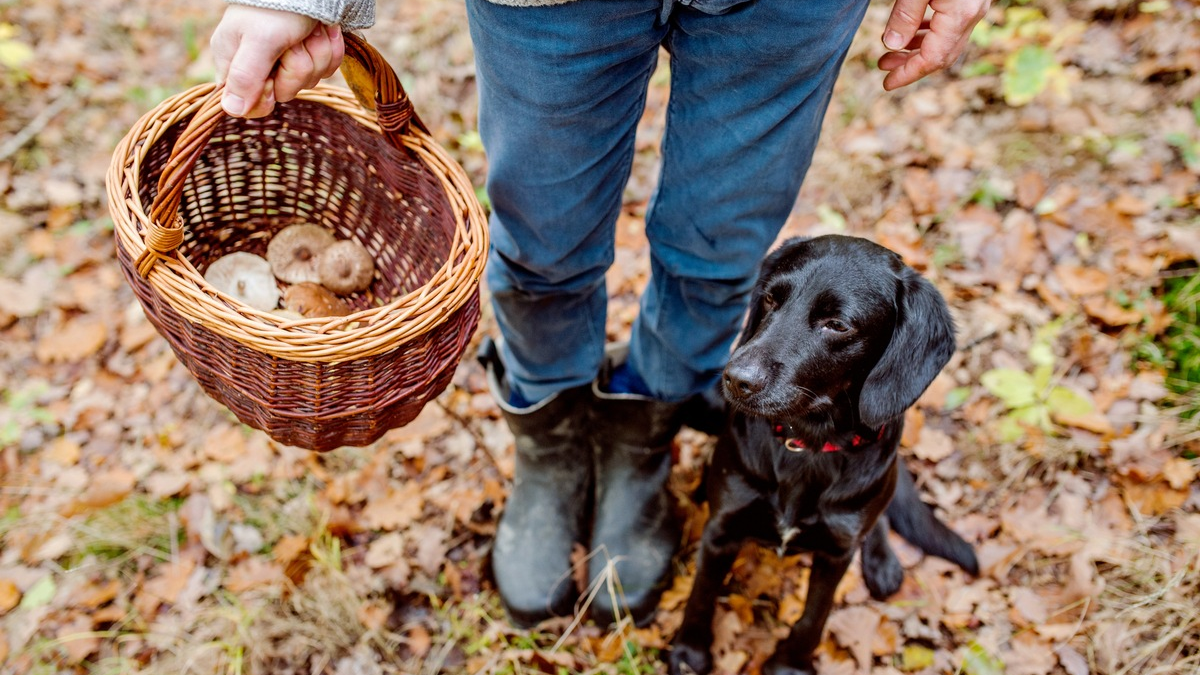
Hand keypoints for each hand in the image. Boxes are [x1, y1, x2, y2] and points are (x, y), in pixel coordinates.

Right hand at [210, 5, 344, 117]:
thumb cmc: (278, 7)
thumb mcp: (259, 41)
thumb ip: (245, 76)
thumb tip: (232, 110)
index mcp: (234, 61)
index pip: (248, 105)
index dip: (266, 96)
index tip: (271, 77)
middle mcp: (259, 64)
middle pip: (285, 92)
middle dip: (297, 67)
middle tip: (293, 42)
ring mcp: (286, 60)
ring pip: (310, 80)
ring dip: (316, 53)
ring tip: (306, 31)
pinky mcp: (310, 54)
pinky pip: (326, 68)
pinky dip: (329, 49)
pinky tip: (322, 31)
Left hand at [879, 0, 990, 90]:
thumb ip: (905, 15)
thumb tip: (892, 45)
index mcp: (960, 15)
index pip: (933, 58)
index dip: (908, 74)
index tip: (887, 84)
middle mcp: (973, 14)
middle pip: (943, 54)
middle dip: (911, 64)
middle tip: (884, 66)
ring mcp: (976, 6)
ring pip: (948, 40)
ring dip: (919, 47)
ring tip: (893, 49)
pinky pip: (952, 24)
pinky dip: (931, 32)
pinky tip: (913, 31)